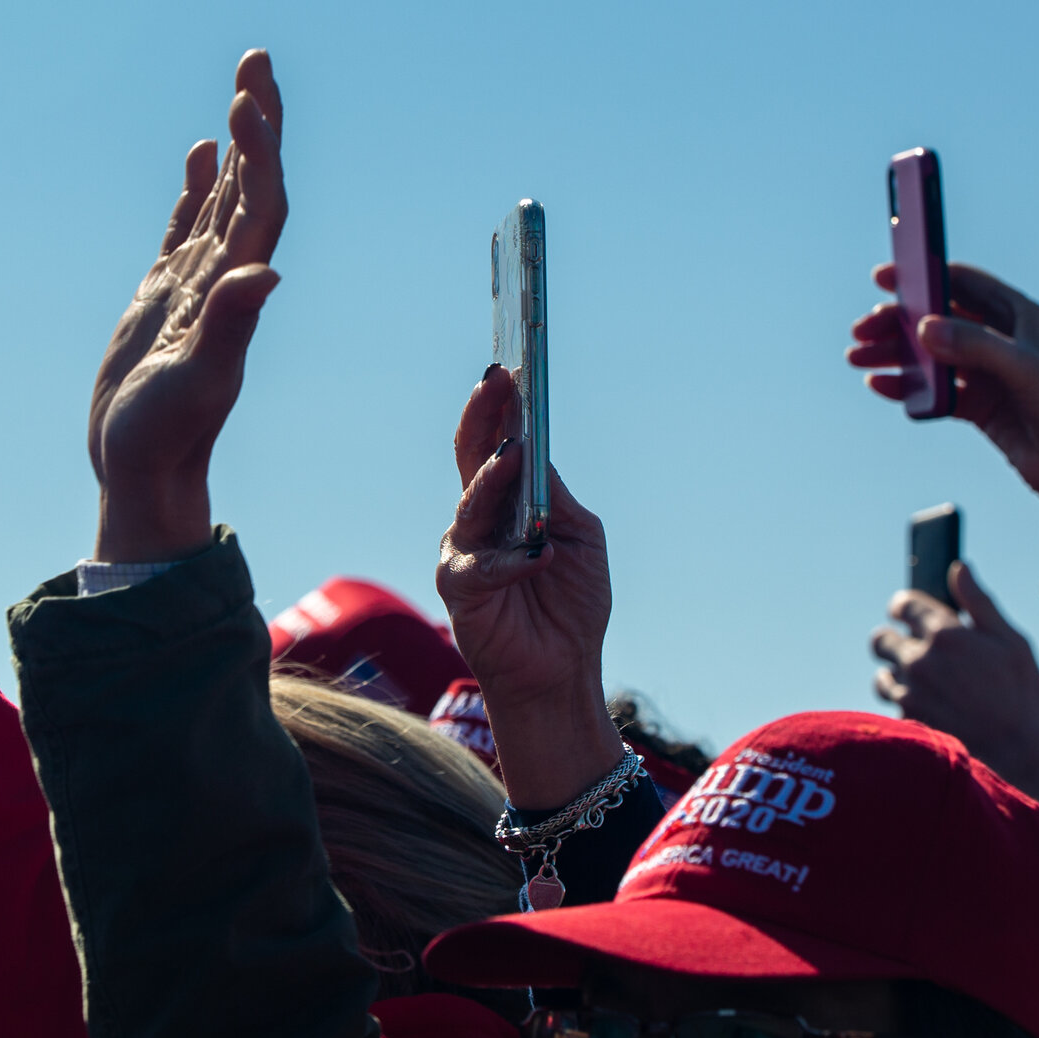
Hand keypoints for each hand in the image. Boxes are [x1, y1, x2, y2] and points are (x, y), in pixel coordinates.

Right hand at [88, 51, 286, 563]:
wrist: (144, 472)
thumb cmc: (166, 438)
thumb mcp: (195, 385)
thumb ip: (228, 329)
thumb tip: (264, 275)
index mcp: (237, 293)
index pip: (260, 205)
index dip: (259, 152)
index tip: (247, 102)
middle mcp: (227, 279)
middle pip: (252, 185)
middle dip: (258, 123)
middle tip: (258, 60)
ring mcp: (198, 285)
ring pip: (225, 197)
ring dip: (237, 143)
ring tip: (244, 85)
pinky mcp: (168, 298)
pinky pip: (189, 227)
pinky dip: (199, 187)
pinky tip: (201, 154)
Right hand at [433, 366, 619, 809]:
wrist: (564, 670)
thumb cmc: (571, 603)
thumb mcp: (578, 535)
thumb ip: (552, 494)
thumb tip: (534, 445)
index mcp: (507, 501)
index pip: (496, 441)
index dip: (500, 406)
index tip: (511, 366)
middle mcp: (478, 519)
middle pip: (472, 457)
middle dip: (484, 416)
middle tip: (498, 380)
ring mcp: (464, 552)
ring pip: (471, 503)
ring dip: (493, 477)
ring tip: (515, 453)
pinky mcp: (460, 591)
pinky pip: (481, 566)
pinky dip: (514, 560)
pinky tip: (541, 556)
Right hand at [847, 264, 1038, 567]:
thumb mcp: (1021, 369)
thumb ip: (974, 346)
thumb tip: (925, 329)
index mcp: (1018, 314)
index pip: (962, 283)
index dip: (922, 274)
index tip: (885, 277)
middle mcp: (1000, 338)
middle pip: (937, 319)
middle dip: (897, 322)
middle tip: (863, 330)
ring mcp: (987, 372)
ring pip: (930, 354)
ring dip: (895, 354)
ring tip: (860, 359)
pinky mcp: (977, 404)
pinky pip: (933, 389)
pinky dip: (906, 386)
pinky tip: (881, 386)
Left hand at [872, 562, 1038, 822]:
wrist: (1021, 758)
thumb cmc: (1024, 696)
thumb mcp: (1012, 642)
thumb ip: (979, 603)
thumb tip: (960, 568)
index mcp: (945, 634)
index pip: (902, 605)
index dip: (903, 607)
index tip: (906, 611)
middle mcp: (919, 661)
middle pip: (882, 640)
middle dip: (895, 640)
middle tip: (917, 649)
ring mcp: (910, 693)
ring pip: (883, 675)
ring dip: (898, 675)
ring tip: (927, 684)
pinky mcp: (907, 722)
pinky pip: (894, 706)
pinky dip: (906, 704)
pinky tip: (932, 708)